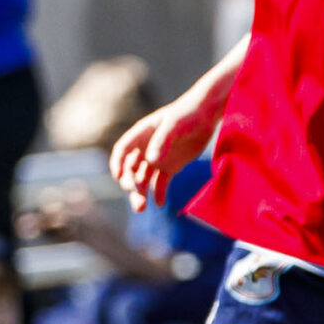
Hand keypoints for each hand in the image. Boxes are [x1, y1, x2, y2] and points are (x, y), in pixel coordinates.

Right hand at [110, 95, 216, 211]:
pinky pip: (160, 184)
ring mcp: (157, 159)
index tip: (117, 177)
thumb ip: (162, 142)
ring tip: (141, 209)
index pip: (122, 150)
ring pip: (144, 179)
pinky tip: (161, 204)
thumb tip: (150, 161)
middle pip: (131, 169)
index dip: (117, 163)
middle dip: (130, 183)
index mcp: (141, 135)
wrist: (206, 115)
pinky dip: (159, 193)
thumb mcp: (174, 125)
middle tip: (137, 192)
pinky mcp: (169, 167)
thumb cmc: (187, 114)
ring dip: (141, 193)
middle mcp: (145, 149)